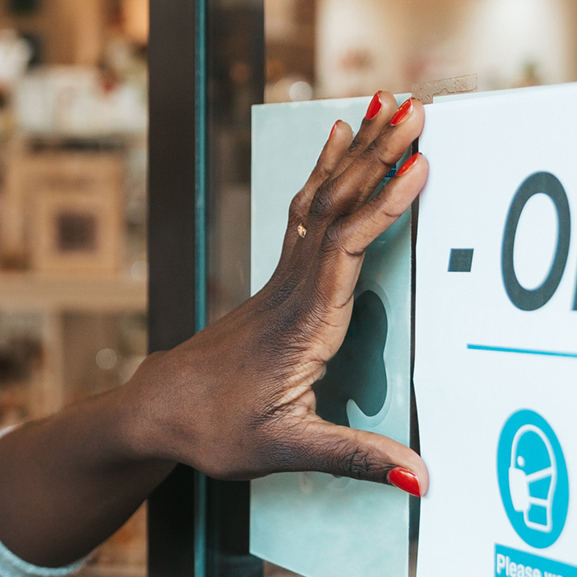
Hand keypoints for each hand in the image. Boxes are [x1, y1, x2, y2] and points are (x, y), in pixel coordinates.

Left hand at [122, 91, 430, 492]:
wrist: (155, 412)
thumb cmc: (214, 430)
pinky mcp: (278, 279)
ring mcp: (282, 278)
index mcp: (302, 325)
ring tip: (388, 103)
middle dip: (378, 155)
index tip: (418, 166)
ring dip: (358, 151)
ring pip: (323, 200)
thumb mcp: (285, 451)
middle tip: (416, 107)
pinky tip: (338, 136)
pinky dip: (328, 170)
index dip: (382, 206)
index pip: (345, 250)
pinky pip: (307, 211)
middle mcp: (292, 290)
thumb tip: (421, 474)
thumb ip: (354, 457)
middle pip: (337, 206)